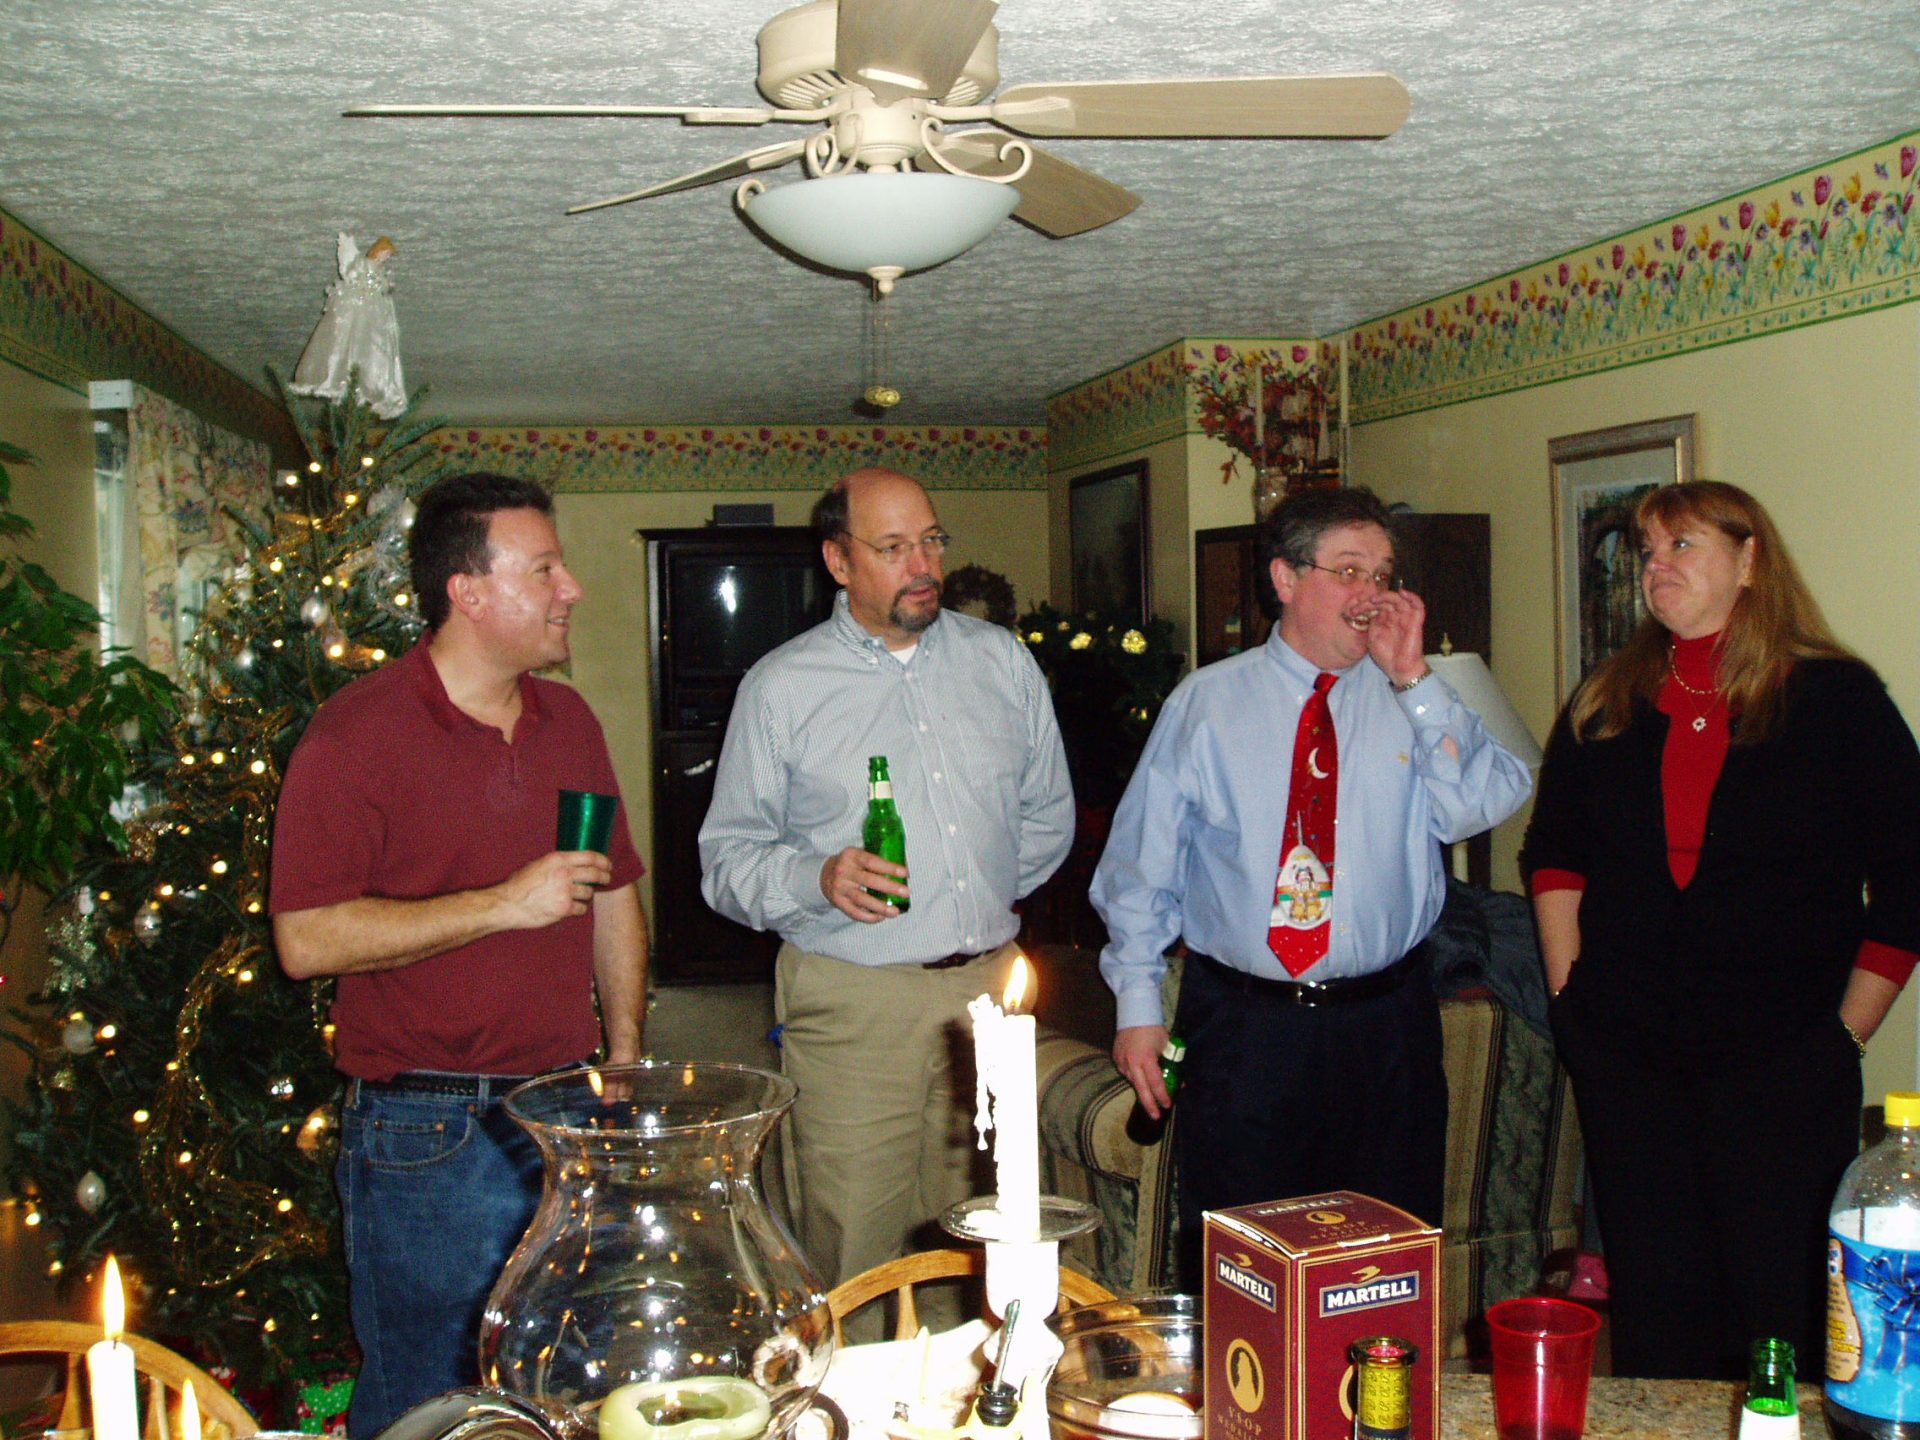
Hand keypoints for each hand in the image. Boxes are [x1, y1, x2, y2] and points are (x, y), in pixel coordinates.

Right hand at [498, 850, 612, 928]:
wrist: (508, 904)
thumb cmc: (519, 884)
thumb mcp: (537, 864)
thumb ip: (556, 863)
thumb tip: (572, 863)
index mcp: (558, 860)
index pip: (589, 856)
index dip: (603, 860)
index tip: (608, 864)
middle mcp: (564, 873)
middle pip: (594, 873)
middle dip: (604, 877)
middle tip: (606, 879)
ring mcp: (565, 891)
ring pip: (588, 893)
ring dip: (586, 895)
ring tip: (578, 896)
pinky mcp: (564, 908)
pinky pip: (581, 908)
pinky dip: (578, 909)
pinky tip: (571, 908)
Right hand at [819, 847, 909, 922]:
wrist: (824, 874)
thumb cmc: (850, 864)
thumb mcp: (859, 855)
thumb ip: (877, 860)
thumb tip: (904, 868)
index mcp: (851, 855)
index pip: (871, 861)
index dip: (889, 867)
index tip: (905, 873)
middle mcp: (844, 871)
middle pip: (869, 881)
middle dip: (890, 887)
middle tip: (906, 892)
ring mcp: (840, 888)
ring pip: (862, 899)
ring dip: (880, 907)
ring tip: (896, 911)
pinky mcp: (838, 902)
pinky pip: (855, 912)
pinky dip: (869, 917)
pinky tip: (881, 917)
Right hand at [1114, 1025, 1172, 1118]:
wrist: (1134, 1014)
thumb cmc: (1153, 1029)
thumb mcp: (1167, 1045)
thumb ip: (1173, 1064)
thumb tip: (1180, 1083)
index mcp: (1146, 1058)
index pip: (1156, 1083)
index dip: (1162, 1095)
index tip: (1167, 1105)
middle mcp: (1132, 1062)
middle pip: (1141, 1089)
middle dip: (1149, 1104)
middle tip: (1155, 1116)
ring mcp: (1122, 1061)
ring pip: (1133, 1081)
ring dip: (1142, 1090)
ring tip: (1149, 1098)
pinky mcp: (1116, 1058)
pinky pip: (1126, 1073)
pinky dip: (1134, 1078)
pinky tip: (1140, 1079)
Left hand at [1361, 587, 1428, 685]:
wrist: (1400, 669)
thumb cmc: (1387, 656)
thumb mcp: (1373, 637)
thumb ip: (1372, 622)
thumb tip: (1369, 610)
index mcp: (1385, 619)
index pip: (1375, 605)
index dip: (1363, 605)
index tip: (1351, 611)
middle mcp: (1396, 616)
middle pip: (1385, 600)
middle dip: (1370, 601)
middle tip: (1358, 606)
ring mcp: (1406, 617)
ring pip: (1399, 599)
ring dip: (1386, 596)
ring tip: (1374, 599)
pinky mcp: (1416, 621)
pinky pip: (1418, 605)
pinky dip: (1412, 597)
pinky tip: (1402, 593)